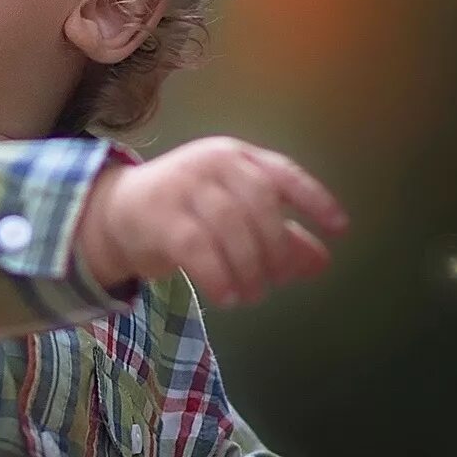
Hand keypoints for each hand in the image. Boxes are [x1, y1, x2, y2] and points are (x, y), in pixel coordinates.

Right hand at [73, 138, 348, 305]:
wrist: (117, 212)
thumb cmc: (187, 213)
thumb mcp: (236, 218)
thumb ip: (280, 237)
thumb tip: (323, 262)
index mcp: (238, 158)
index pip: (284, 175)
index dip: (316, 200)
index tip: (340, 229)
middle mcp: (213, 163)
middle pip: (260, 203)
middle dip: (276, 247)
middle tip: (277, 280)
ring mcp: (184, 185)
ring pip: (231, 226)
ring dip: (248, 268)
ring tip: (252, 295)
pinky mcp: (159, 215)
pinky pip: (198, 248)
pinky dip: (218, 277)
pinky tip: (228, 298)